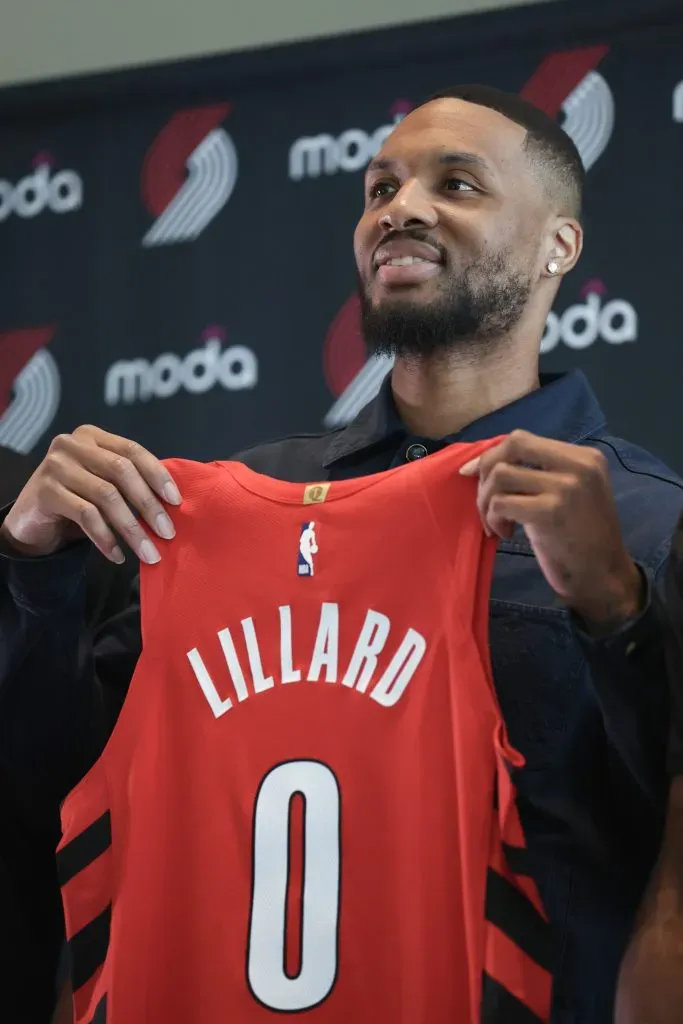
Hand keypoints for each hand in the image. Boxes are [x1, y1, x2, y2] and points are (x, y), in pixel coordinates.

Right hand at [1, 425, 181, 563]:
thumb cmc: (77, 500)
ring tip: (149, 552)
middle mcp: (72, 445)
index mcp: (93, 437)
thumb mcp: (104, 484)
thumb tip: (173, 503)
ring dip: (132, 529)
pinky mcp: (45, 491)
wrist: (31, 521)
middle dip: (149, 505)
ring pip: (106, 496)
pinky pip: (86, 516)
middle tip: (167, 533)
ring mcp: (56, 466)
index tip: (176, 501)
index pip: (132, 451)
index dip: (157, 475)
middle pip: (121, 471)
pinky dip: (106, 538)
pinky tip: (118, 555)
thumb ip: (130, 483)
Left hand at [460, 430, 642, 626]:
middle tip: (484, 500)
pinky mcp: (551, 512)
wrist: (603, 576)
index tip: (473, 474)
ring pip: (501, 475)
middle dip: (486, 470)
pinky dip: (493, 519)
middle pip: (512, 445)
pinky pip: (501, 503)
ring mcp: (566, 487)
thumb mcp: (569, 493)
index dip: (492, 454)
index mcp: (585, 457)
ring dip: (486, 501)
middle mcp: (579, 465)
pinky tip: (505, 534)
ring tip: (497, 523)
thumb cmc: (581, 538)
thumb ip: (540, 472)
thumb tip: (484, 462)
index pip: (524, 440)